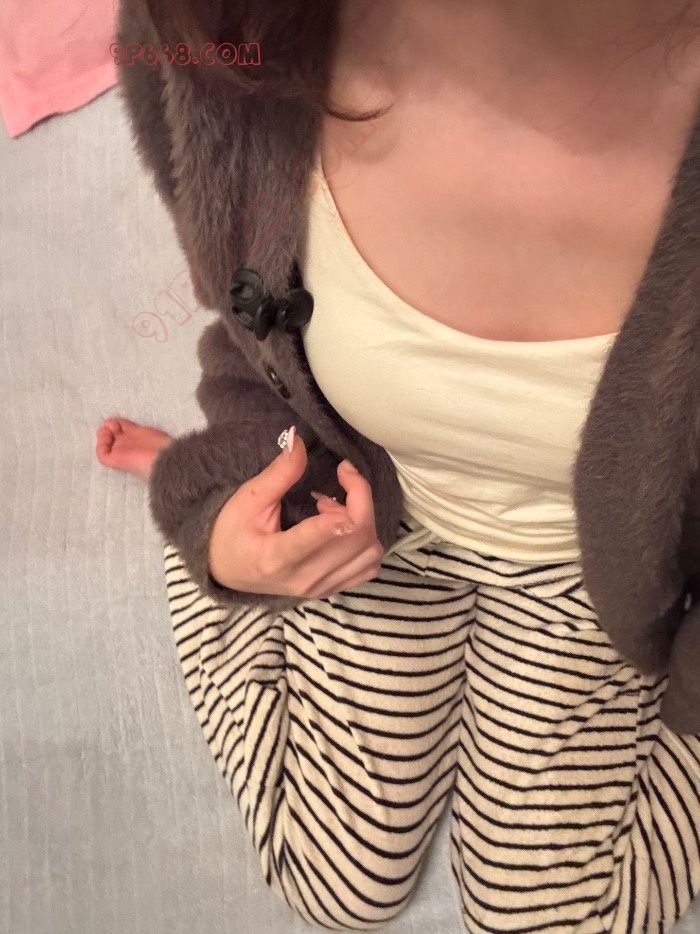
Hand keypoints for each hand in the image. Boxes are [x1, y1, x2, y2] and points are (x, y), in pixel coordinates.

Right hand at [208, 429, 384, 598]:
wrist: (226, 572)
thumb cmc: (232, 533)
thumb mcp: (249, 499)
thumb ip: (279, 473)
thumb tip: (298, 441)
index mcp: (276, 558)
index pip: (321, 535)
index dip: (346, 504)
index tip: (344, 471)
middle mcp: (303, 578)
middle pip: (357, 538)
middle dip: (360, 498)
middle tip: (343, 476)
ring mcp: (320, 587)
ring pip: (369, 552)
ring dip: (363, 520)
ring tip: (334, 505)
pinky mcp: (330, 588)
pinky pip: (369, 566)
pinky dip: (367, 540)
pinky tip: (343, 526)